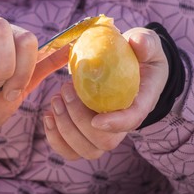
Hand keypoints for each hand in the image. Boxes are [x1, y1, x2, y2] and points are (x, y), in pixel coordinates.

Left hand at [43, 28, 168, 159]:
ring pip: (86, 149)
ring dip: (65, 128)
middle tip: (65, 90)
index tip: (97, 119)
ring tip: (55, 99)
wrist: (129, 68)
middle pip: (104, 141)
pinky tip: (48, 116)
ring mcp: (103, 133)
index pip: (131, 120)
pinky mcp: (85, 134)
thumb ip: (145, 43)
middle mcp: (121, 125)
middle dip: (80, 120)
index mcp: (139, 103)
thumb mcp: (146, 45)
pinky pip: (71, 151)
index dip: (115, 124)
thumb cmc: (138, 57)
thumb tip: (137, 43)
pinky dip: (55, 138)